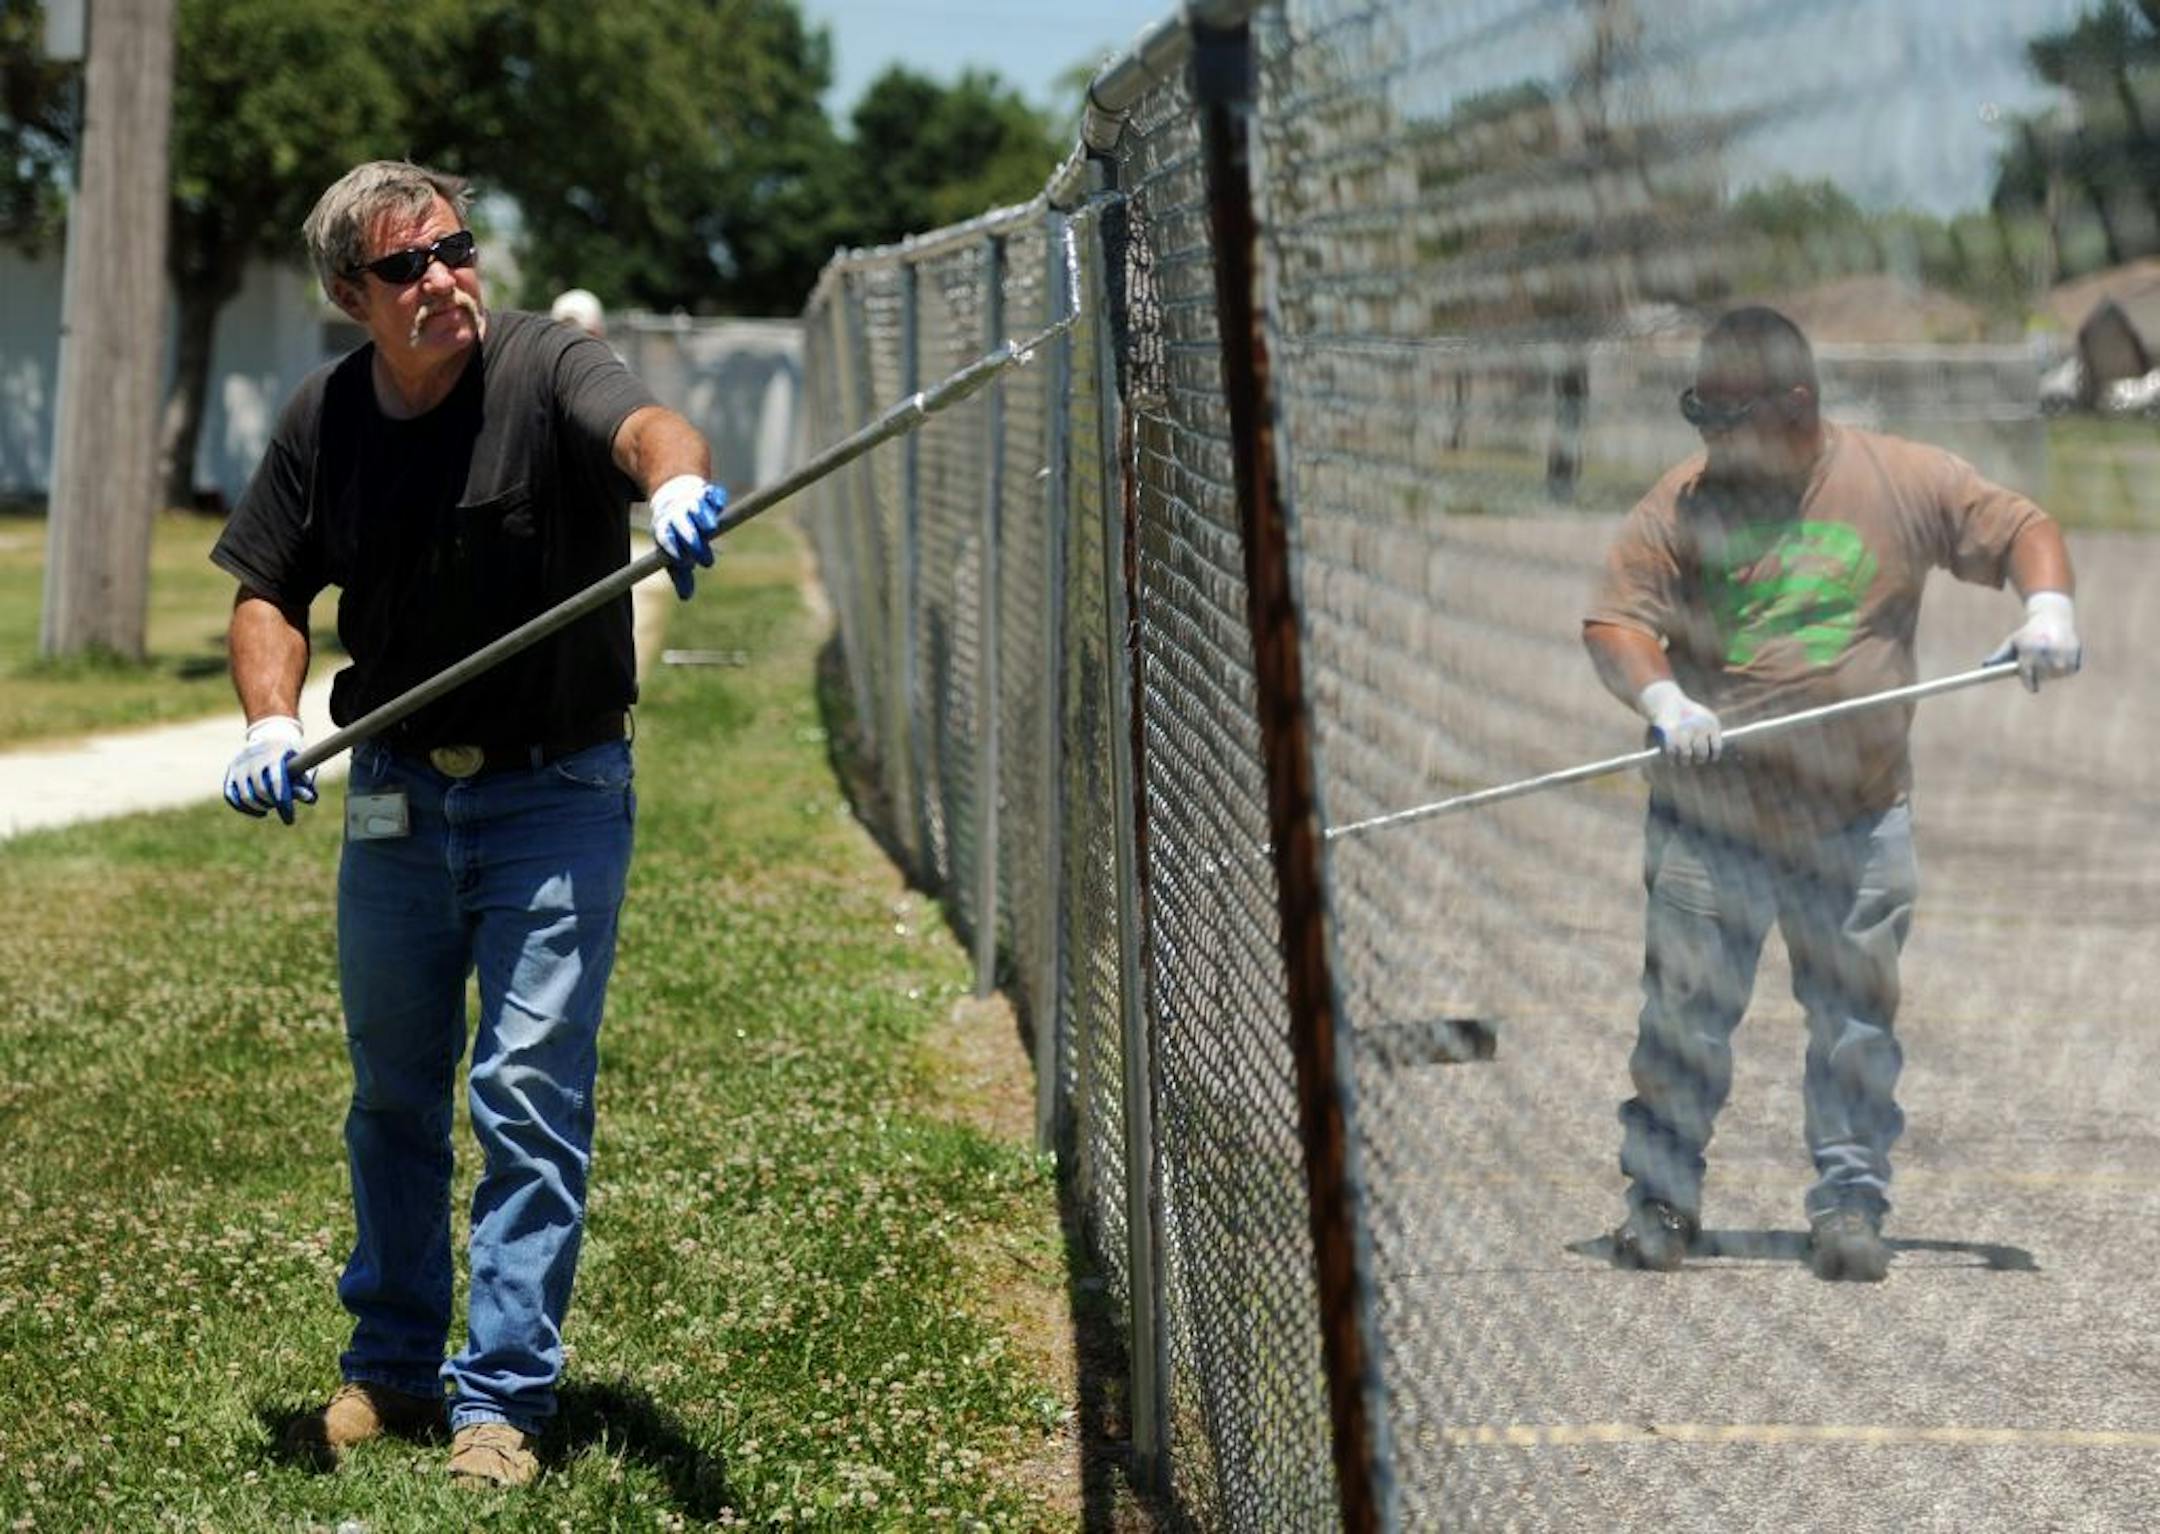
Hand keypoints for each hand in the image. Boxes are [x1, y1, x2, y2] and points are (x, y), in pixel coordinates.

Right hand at [222, 715, 316, 823]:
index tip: (289, 817)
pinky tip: (258, 811)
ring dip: (258, 807)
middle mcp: (254, 758)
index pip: (276, 781)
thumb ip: (304, 781)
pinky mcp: (230, 771)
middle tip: (280, 807)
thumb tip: (309, 798)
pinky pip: (231, 796)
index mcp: (274, 755)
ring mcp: (239, 765)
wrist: (271, 735)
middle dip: (271, 804)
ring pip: (244, 796)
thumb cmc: (291, 755)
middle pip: (259, 790)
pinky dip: (244, 808)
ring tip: (269, 807)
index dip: (282, 801)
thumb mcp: (301, 763)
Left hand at [649, 474, 725, 599]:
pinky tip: (717, 506)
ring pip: (696, 509)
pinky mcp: (707, 492)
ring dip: (702, 518)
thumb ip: (680, 574)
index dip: (675, 550)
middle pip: (683, 526)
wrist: (676, 495)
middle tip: (705, 561)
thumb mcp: (673, 553)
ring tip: (710, 529)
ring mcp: (692, 502)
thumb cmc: (676, 534)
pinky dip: (716, 501)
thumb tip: (686, 597)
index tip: (685, 564)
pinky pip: (712, 495)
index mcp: (665, 529)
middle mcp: (677, 515)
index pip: (667, 539)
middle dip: (692, 541)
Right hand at [1638, 679, 1722, 764]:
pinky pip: (1672, 753)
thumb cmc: (1687, 712)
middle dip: (1699, 760)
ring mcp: (1685, 731)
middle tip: (1696, 760)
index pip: (1716, 748)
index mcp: (1711, 724)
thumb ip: (1709, 734)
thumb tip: (1712, 754)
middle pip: (1701, 753)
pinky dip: (1671, 759)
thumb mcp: (1703, 718)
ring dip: (1684, 762)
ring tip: (1683, 762)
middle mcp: (1700, 727)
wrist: (1666, 701)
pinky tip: (1672, 761)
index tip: (1710, 759)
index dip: (1713, 756)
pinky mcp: (1670, 734)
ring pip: (1686, 756)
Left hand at [1984, 590, 2080, 691]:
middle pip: (2044, 676)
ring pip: (2057, 674)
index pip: (2028, 674)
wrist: (2052, 616)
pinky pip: (2070, 669)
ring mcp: (2062, 652)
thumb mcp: (2013, 641)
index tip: (2032, 687)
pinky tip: (2061, 659)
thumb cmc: (2028, 633)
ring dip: (2054, 672)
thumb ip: (1999, 656)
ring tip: (2049, 663)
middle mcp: (2046, 652)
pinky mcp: (2074, 652)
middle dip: (2040, 675)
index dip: (2030, 682)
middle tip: (2039, 671)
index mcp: (2029, 650)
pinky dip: (2066, 667)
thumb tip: (1985, 667)